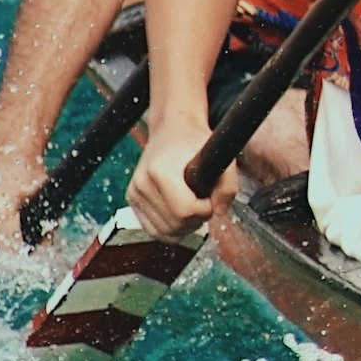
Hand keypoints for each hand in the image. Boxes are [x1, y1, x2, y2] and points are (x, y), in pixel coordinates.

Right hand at [126, 114, 217, 236]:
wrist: (172, 128)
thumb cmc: (194, 141)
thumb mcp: (218, 156)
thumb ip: (227, 186)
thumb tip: (220, 213)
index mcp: (160, 172)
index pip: (185, 211)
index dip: (205, 210)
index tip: (210, 198)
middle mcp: (142, 183)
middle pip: (174, 225)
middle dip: (196, 220)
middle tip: (205, 203)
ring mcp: (134, 192)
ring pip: (163, 232)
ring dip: (184, 227)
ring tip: (194, 208)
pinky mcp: (132, 199)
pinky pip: (153, 230)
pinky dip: (170, 229)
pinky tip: (182, 215)